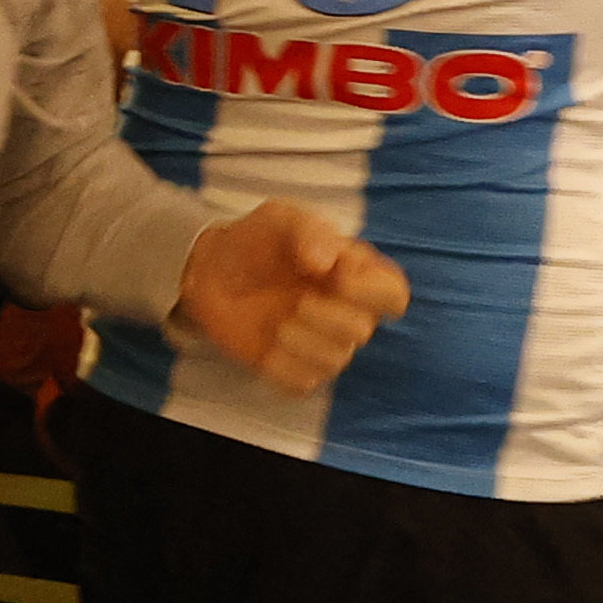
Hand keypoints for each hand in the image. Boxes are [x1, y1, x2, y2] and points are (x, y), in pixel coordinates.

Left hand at [175, 201, 408, 392]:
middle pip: (362, 330)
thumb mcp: (281, 219)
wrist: (209, 272)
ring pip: (336, 360)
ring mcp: (320, 344)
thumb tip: (327, 264)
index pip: (393, 294)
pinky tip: (268, 348)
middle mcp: (345, 312)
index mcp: (355, 275)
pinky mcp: (292, 368)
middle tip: (299, 302)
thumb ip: (309, 231)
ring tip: (279, 324)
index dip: (373, 292)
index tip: (340, 278)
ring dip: (304, 342)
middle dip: (329, 317)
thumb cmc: (256, 241)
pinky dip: (284, 367)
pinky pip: (303, 383)